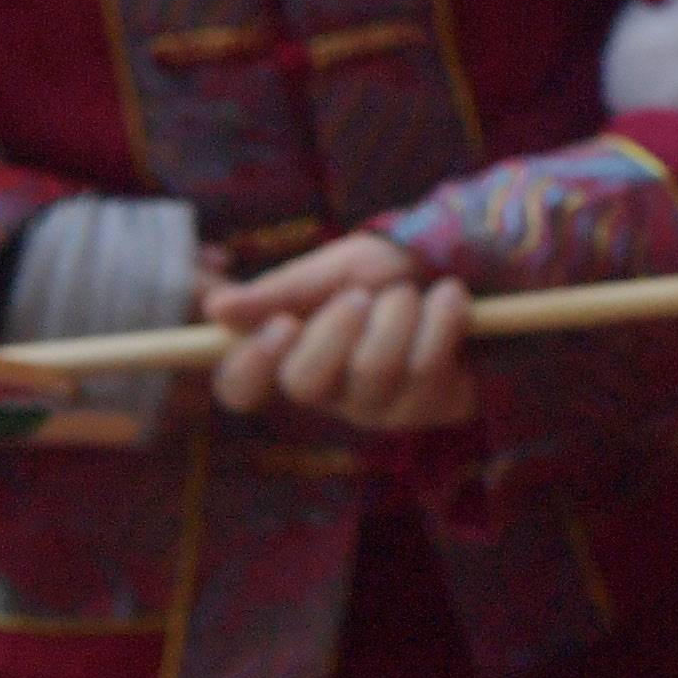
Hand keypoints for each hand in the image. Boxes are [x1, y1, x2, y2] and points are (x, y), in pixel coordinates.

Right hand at [200, 235, 478, 431]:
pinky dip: (442, 321)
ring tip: (414, 293)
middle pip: (303, 386)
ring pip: (373, 373)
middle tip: (361, 297)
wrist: (461, 268)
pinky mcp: (431, 408)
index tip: (284, 324)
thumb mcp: (333, 270)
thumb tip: (216, 308)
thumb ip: (281, 291)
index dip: (250, 365)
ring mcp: (379, 408)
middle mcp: (329, 393)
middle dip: (335, 331)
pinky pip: (427, 371)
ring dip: (398, 315)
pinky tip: (450, 299)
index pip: (239, 388)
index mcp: (290, 356)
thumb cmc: (384, 274)